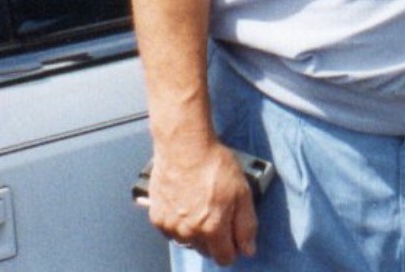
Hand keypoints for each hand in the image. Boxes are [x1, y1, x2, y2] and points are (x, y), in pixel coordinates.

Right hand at [145, 139, 258, 263]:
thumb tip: (247, 250)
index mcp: (212, 228)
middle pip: (206, 250)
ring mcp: (170, 226)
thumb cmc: (213, 164)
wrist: (184, 145)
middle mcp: (189, 232)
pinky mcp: (157, 217)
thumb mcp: (242, 192)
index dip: (232, 248)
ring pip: (188, 241)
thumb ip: (246, 225)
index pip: (224, 258)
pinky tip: (185, 202)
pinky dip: (178, 221)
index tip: (233, 235)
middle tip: (217, 210)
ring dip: (195, 230)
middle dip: (214, 237)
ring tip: (200, 203)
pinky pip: (171, 230)